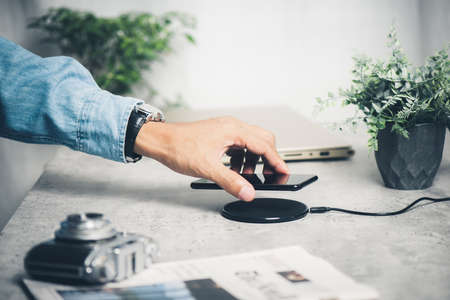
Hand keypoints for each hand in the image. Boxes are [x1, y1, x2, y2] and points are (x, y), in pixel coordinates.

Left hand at [134, 116, 288, 200]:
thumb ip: (231, 181)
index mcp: (233, 130)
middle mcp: (232, 126)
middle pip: (263, 140)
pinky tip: (233, 169)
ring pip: (251, 142)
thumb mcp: (207, 168)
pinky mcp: (220, 134)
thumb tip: (248, 192)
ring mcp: (226, 129)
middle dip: (268, 158)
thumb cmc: (179, 147)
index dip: (277, 161)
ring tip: (245, 175)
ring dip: (253, 159)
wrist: (161, 141)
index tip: (284, 172)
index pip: (264, 145)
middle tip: (269, 174)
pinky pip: (239, 145)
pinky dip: (242, 157)